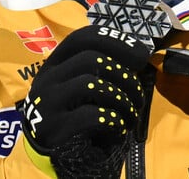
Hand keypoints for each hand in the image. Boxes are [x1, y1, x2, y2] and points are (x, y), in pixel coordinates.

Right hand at [19, 25, 150, 177]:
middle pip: (91, 59)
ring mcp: (46, 102)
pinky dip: (113, 119)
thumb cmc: (80, 110)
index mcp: (57, 62)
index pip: (82, 37)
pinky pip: (89, 115)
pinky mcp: (52, 128)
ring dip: (121, 98)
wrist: (56, 152)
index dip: (116, 41)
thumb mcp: (88, 84)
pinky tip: (119, 127)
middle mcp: (47, 78)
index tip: (142, 56)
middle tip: (138, 92)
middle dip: (124, 74)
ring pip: (90, 83)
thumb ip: (106, 66)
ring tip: (130, 112)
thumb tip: (142, 54)